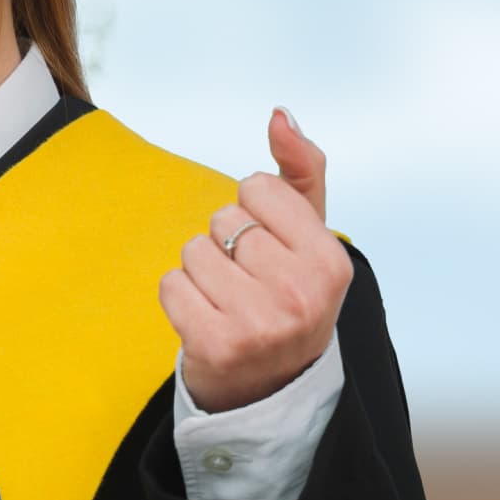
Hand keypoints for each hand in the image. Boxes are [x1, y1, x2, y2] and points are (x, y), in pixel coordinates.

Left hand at [158, 107, 350, 413]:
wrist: (270, 384)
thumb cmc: (287, 292)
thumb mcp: (308, 234)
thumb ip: (300, 170)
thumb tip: (280, 115)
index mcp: (331, 261)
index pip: (257, 187)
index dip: (253, 211)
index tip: (270, 248)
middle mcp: (302, 293)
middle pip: (223, 219)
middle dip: (226, 242)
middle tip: (248, 283)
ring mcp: (261, 323)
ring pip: (192, 249)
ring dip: (199, 270)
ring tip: (226, 300)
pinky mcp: (216, 344)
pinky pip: (169, 284)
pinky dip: (177, 296)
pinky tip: (205, 318)